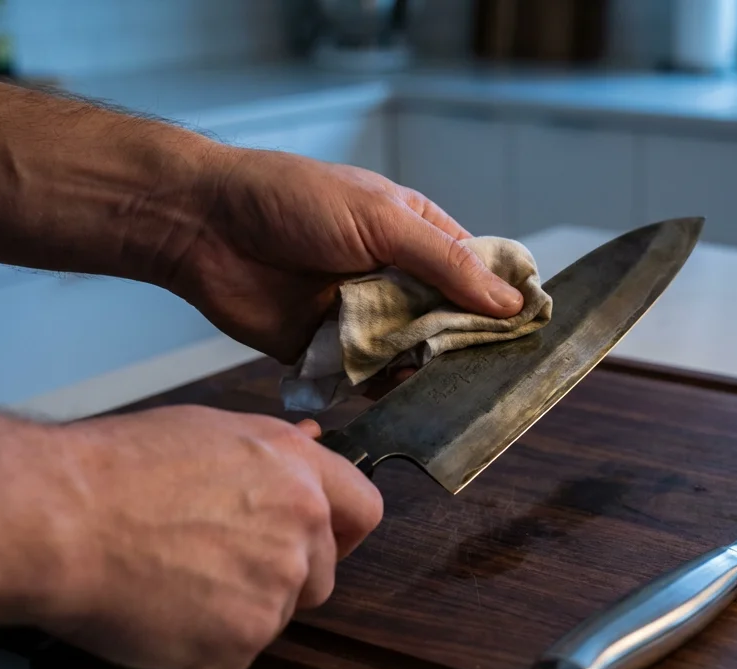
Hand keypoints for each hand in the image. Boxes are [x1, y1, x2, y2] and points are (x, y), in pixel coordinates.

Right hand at [42, 405, 380, 668]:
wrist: (59, 518)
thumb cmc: (113, 469)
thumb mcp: (207, 431)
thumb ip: (267, 456)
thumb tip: (297, 455)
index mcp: (297, 469)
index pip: (362, 509)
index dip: (341, 532)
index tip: (319, 543)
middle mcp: (300, 527)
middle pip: (320, 576)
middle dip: (278, 580)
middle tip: (215, 571)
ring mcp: (273, 589)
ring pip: (270, 620)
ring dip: (229, 616)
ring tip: (166, 589)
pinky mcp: (238, 642)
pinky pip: (225, 662)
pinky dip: (189, 656)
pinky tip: (148, 621)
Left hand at [165, 148, 524, 364]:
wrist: (206, 229)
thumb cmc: (291, 202)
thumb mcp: (381, 221)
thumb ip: (445, 265)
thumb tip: (509, 302)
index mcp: (416, 234)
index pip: (478, 273)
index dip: (503, 301)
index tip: (531, 332)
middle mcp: (396, 278)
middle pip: (453, 322)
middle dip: (469, 344)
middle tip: (492, 370)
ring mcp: (366, 316)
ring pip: (417, 356)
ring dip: (430, 369)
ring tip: (449, 385)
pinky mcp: (332, 352)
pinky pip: (373, 379)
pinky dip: (389, 390)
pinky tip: (405, 397)